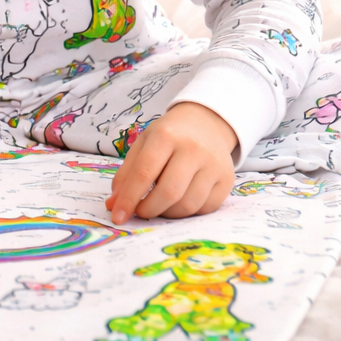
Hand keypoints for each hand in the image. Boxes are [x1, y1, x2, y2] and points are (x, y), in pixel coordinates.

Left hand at [107, 102, 237, 222]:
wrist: (205, 124)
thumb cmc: (169, 136)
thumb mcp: (143, 145)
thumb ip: (126, 175)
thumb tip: (114, 205)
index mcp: (166, 135)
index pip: (144, 173)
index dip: (129, 199)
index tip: (117, 216)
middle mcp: (193, 149)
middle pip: (169, 193)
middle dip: (149, 209)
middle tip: (140, 212)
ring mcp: (214, 165)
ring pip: (188, 205)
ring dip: (167, 213)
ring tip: (158, 205)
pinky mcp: (227, 180)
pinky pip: (205, 209)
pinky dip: (187, 213)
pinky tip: (178, 202)